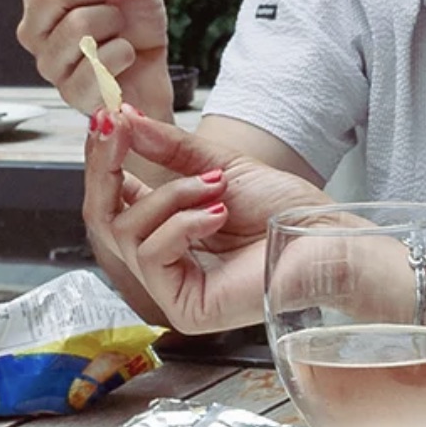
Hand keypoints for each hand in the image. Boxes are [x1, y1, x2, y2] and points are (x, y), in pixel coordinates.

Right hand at [20, 0, 172, 117]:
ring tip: (118, 33)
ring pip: (78, 27)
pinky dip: (122, 55)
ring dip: (114, 25)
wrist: (150, 78)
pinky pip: (97, 64)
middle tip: (113, 1)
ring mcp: (48, 62)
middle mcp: (36, 25)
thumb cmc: (135, 31)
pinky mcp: (69, 93)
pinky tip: (124, 58)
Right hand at [81, 110, 324, 333]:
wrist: (322, 239)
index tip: (105, 118)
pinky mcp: (185, 308)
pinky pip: (152, 256)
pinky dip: (181, 225)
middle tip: (115, 130)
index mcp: (169, 228)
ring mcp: (172, 288)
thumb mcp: (219, 165)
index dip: (102, 159)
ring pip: (127, 233)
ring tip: (214, 188)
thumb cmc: (284, 210)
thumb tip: (125, 119)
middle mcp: (165, 260)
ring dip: (168, 197)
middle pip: (103, 219)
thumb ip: (169, 149)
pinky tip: (217, 214)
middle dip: (105, 169)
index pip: (115, 198)